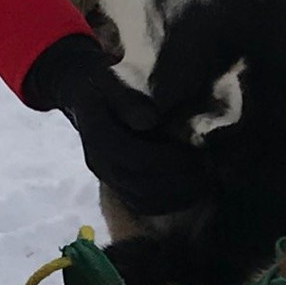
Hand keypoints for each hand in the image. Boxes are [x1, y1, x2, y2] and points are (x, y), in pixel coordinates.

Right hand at [23, 36, 204, 214]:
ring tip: (200, 183)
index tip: (195, 154)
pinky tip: (185, 194)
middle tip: (206, 171)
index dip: (166, 161)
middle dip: (176, 182)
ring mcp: (106, 176)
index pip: (134, 157)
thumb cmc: (102, 82)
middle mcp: (99, 161)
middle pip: (140, 184)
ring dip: (173, 197)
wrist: (79, 91)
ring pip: (141, 199)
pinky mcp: (114, 183)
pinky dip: (164, 204)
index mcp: (98, 136)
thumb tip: (149, 120)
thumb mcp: (110, 80)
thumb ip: (128, 99)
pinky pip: (139, 204)